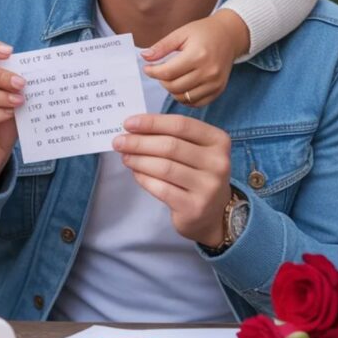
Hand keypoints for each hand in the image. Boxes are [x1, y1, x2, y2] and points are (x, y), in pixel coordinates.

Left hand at [113, 113, 231, 246]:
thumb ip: (170, 136)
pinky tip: (135, 173)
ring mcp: (208, 187)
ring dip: (139, 160)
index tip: (128, 123)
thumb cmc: (197, 173)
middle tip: (119, 142)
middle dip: (139, 142)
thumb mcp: (194, 150)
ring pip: (164, 167)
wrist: (213, 214)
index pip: (181, 125)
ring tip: (125, 157)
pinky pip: (161, 188)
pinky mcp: (194, 207)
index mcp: (218, 140)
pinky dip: (144, 178)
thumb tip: (134, 129)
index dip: (152, 122)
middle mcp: (218, 162)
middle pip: (170, 146)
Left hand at [141, 9, 249, 106]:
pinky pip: (197, 103)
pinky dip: (185, 98)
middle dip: (161, 81)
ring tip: (171, 78)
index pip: (167, 72)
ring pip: (184, 97)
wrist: (229, 36)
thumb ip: (162, 46)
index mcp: (197, 55)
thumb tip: (144, 57)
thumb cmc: (204, 32)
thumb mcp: (181, 33)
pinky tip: (182, 87)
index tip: (147, 68)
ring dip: (172, 91)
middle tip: (160, 72)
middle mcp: (208, 72)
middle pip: (174, 87)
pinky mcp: (219, 90)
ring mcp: (215, 83)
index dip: (153, 72)